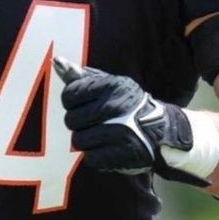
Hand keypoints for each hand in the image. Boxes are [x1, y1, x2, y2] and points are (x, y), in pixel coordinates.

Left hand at [54, 57, 203, 182]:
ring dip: (87, 140)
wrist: (161, 131)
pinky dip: (96, 155)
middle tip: (95, 121)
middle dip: (79, 123)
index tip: (83, 104)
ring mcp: (119, 132)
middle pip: (70, 120)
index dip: (71, 102)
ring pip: (78, 140)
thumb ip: (80, 75)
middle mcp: (115, 106)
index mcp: (111, 85)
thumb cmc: (126, 104)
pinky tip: (108, 148)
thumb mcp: (107, 84)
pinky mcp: (122, 154)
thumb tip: (56, 61)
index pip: (69, 95)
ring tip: (102, 135)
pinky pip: (90, 158)